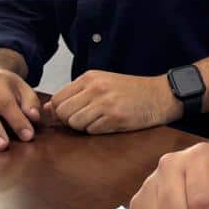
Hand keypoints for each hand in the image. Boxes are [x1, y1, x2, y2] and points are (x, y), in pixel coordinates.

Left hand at [45, 70, 180, 133]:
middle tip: (86, 120)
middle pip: (63, 113)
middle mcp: (95, 88)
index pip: (57, 100)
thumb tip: (47, 109)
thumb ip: (76, 94)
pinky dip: (98, 131)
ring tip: (100, 121)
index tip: (71, 115)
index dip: (60, 112)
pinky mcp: (115, 118)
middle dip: (70, 121)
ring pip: (75, 124)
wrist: (161, 95)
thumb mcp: (102, 83)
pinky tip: (111, 123)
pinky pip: (92, 131)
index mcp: (90, 78)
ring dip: (84, 127)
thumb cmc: (132, 91)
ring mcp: (105, 103)